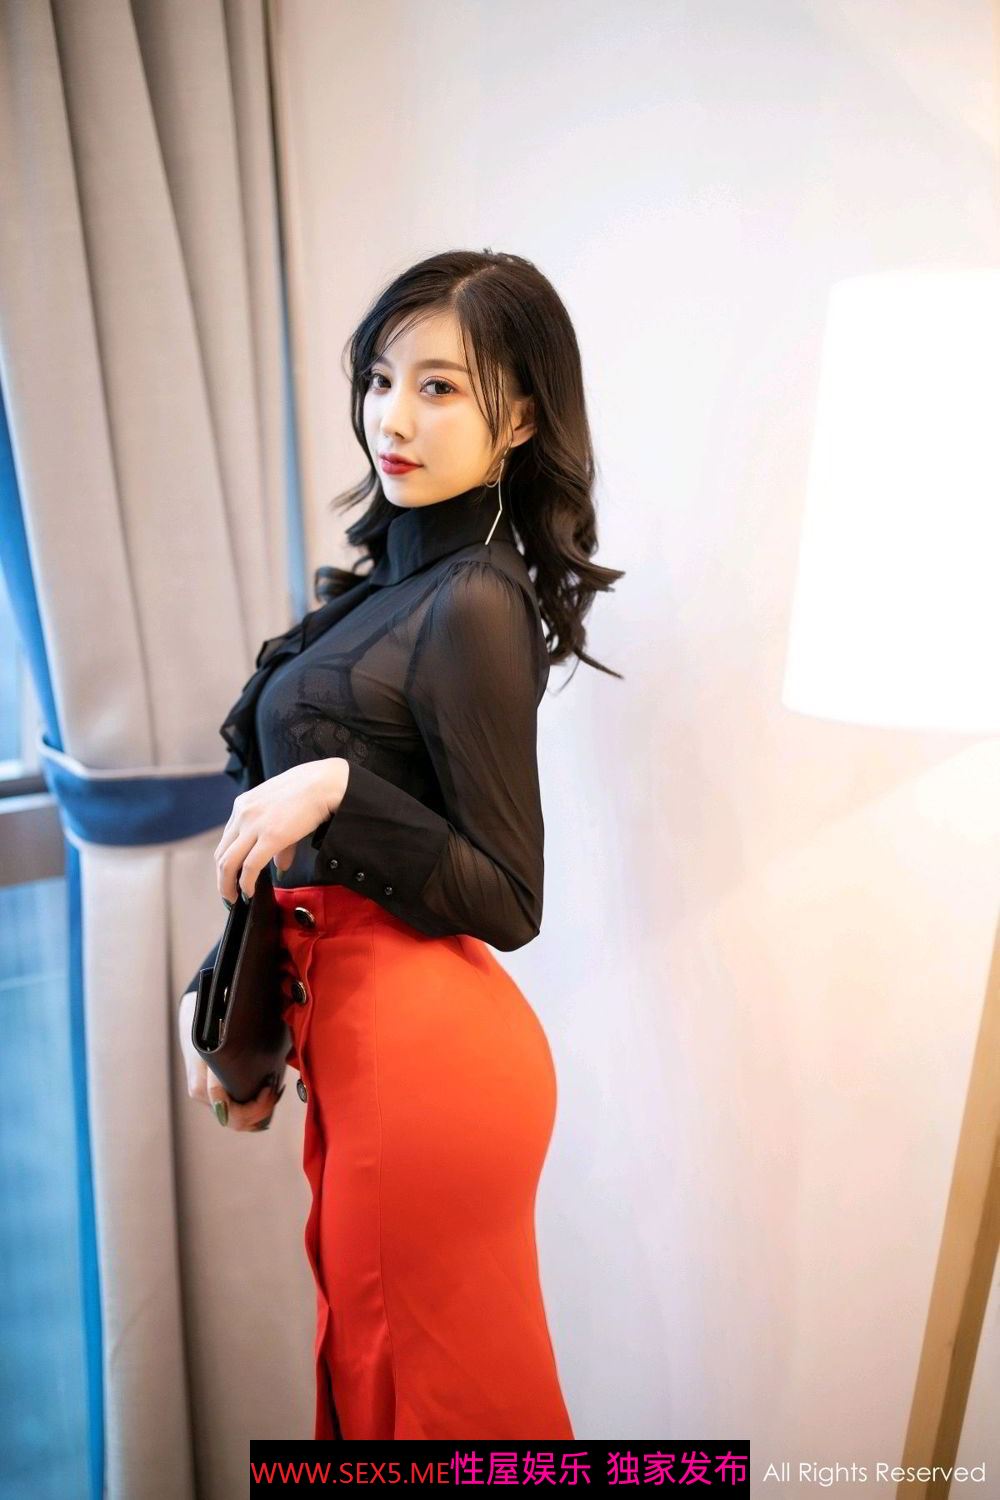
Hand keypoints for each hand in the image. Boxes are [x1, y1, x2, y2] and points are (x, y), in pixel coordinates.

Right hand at [177, 988, 283, 1129]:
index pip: (231, 1112)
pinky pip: (235, 1113)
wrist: (196, 1017)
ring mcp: (206, 1098)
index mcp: (204, 1084)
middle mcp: (203, 1096)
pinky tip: (266, 1095)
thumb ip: (239, 1056)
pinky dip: (252, 1111)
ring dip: (258, 1113)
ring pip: (236, 1121)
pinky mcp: (213, 1096)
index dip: (256, 1106)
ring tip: (274, 1091)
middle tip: (275, 1091)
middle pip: (235, 1121)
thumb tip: (268, 1071)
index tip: (270, 1087)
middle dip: (260, 1111)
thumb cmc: (214, 1025)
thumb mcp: (225, 1036)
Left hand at [214, 757, 349, 902]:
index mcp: (244, 805)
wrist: (325, 783)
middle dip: (222, 879)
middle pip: (221, 854)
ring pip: (228, 863)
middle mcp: (242, 814)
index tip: (232, 878)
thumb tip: (279, 866)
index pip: (226, 840)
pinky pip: (249, 867)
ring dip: (227, 885)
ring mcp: (254, 825)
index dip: (227, 863)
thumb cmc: (309, 792)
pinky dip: (245, 884)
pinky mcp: (270, 836)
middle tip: (229, 895)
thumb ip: (280, 842)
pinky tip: (249, 893)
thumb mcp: (285, 813)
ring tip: (234, 899)